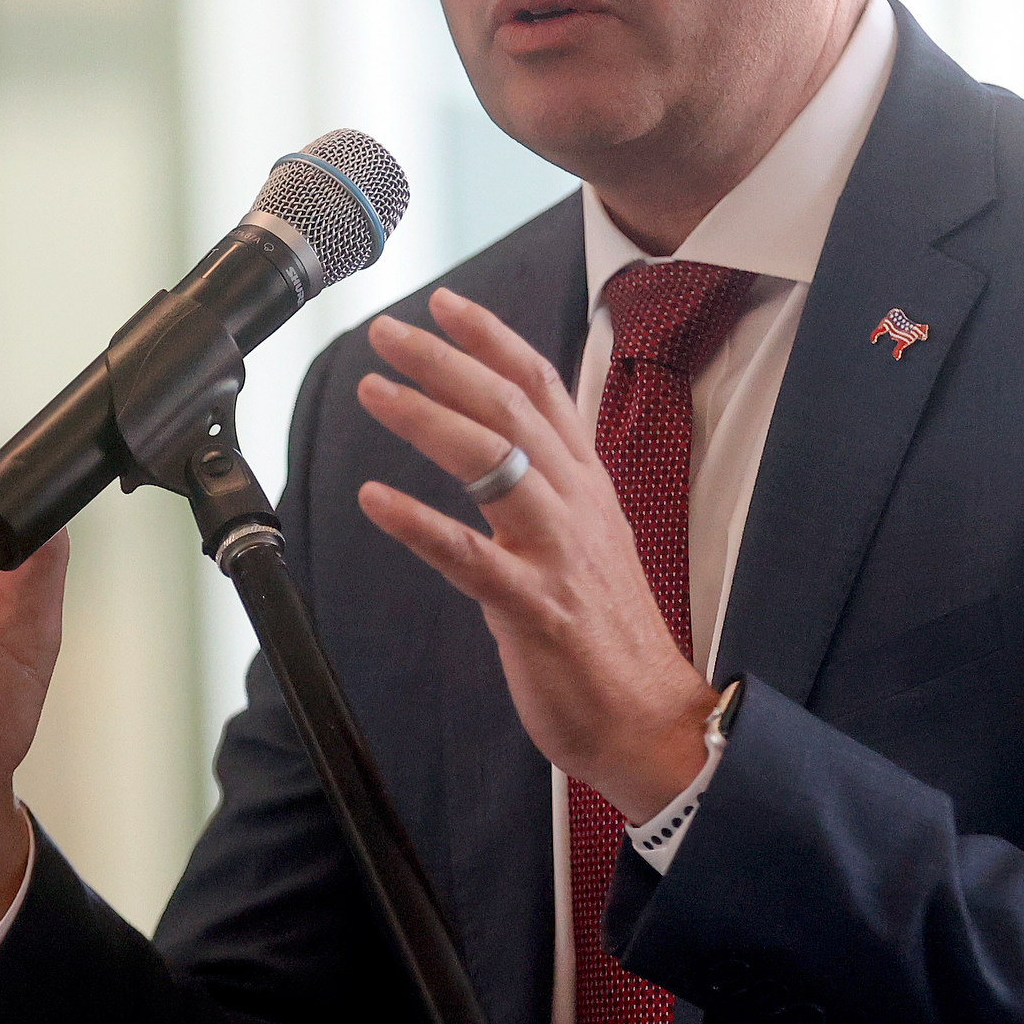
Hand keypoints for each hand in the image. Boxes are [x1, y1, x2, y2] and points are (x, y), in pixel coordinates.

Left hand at [353, 290, 715, 822]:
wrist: (651, 720)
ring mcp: (557, 552)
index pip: (541, 387)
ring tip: (372, 391)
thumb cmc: (608, 634)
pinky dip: (417, 523)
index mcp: (587, 483)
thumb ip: (551, 486)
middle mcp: (576, 503)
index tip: (443, 303)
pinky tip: (374, 499)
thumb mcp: (588, 539)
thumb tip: (503, 443)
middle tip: (387, 331)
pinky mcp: (534, 606)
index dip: (491, 338)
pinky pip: (468, 555)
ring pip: (491, 462)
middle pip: (508, 408)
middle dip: (444, 361)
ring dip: (426, 419)